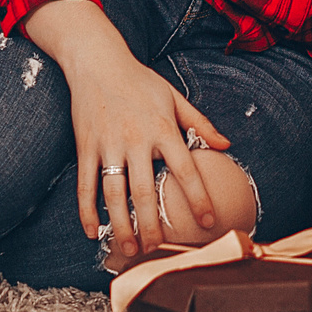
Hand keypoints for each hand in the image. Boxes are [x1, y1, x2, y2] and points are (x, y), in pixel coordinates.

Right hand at [26, 0, 229, 262]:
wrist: (97, 61)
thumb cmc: (140, 80)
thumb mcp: (175, 97)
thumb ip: (200, 123)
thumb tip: (226, 146)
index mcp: (163, 128)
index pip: (184, 169)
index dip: (198, 197)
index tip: (208, 222)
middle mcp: (136, 140)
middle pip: (146, 192)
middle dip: (153, 225)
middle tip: (159, 251)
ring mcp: (108, 145)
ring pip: (115, 194)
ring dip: (122, 225)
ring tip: (130, 249)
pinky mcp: (86, 147)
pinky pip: (85, 184)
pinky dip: (86, 210)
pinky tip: (93, 232)